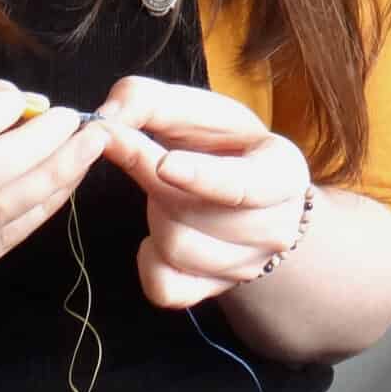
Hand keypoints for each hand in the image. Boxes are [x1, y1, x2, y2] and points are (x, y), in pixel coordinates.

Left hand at [97, 77, 310, 309]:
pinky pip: (165, 287)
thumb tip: (108, 117)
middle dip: (150, 177)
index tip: (164, 164)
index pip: (244, 186)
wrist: (251, 195)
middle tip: (124, 143)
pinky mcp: (214, 291)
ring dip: (153, 212)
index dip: (202, 177)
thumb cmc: (225, 145)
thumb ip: (152, 100)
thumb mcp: (202, 111)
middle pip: (194, 215)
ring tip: (163, 189)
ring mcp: (246, 267)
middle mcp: (275, 229)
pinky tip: (156, 234)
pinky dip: (147, 259)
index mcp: (282, 174)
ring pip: (176, 247)